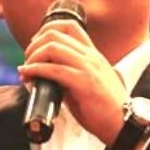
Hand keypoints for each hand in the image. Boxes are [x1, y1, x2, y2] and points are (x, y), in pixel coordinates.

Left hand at [17, 19, 127, 144]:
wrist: (123, 123)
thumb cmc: (104, 108)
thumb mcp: (87, 82)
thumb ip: (69, 74)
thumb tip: (44, 74)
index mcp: (92, 54)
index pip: (69, 26)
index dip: (46, 31)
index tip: (35, 46)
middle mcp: (91, 56)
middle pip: (55, 34)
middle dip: (34, 44)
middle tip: (27, 60)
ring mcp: (88, 67)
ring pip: (53, 48)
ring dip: (33, 57)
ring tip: (26, 69)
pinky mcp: (85, 83)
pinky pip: (54, 70)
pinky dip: (36, 70)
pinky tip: (28, 76)